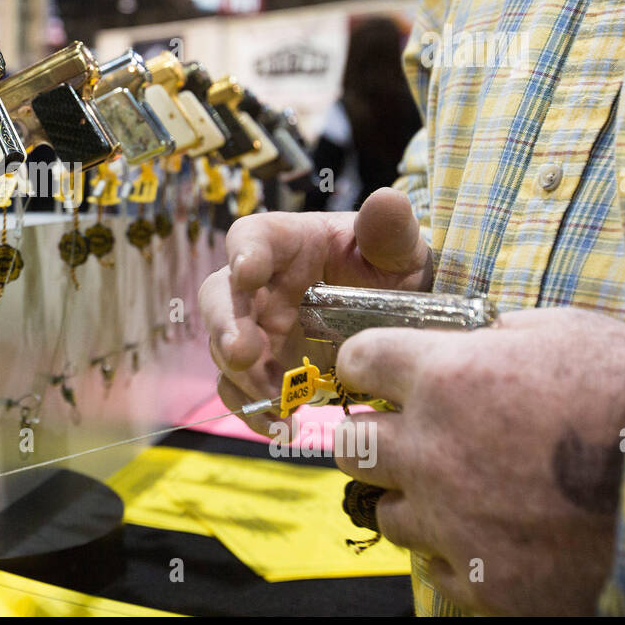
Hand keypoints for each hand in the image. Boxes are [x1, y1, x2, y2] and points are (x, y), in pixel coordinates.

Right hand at [198, 187, 432, 433]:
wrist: (404, 322)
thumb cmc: (393, 271)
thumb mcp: (399, 249)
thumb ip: (390, 229)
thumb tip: (387, 199)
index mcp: (285, 244)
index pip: (249, 237)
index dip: (242, 253)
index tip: (248, 271)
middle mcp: (261, 286)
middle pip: (220, 297)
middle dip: (225, 325)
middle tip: (244, 353)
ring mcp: (259, 330)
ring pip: (223, 348)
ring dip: (240, 375)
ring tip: (274, 399)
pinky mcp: (267, 370)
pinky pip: (243, 391)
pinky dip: (256, 410)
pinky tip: (282, 425)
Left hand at [335, 307, 624, 614]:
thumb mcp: (562, 333)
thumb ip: (495, 335)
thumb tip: (467, 339)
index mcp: (445, 380)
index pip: (358, 361)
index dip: (365, 364)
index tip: (374, 372)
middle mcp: (432, 452)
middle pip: (349, 443)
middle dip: (370, 435)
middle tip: (404, 436)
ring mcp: (454, 522)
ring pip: (386, 512)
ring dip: (412, 498)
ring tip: (457, 491)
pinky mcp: (486, 580)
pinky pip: (436, 567)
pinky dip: (454, 551)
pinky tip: (489, 534)